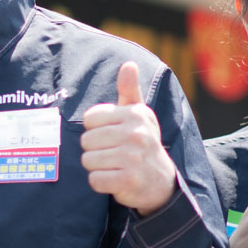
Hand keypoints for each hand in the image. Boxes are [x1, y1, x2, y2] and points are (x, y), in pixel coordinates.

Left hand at [80, 62, 177, 215]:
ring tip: (115, 165)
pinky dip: (101, 183)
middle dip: (95, 150)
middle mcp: (137, 134)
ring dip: (97, 167)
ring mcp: (134, 158)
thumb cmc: (141, 142)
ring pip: (88, 160)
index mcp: (136, 114)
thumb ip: (129, 90)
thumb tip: (129, 64)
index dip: (95, 129)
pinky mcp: (129, 180)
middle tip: (114, 153)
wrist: (161, 181)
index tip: (112, 135)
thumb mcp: (138, 115)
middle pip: (86, 140)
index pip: (89, 119)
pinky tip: (116, 179)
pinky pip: (94, 180)